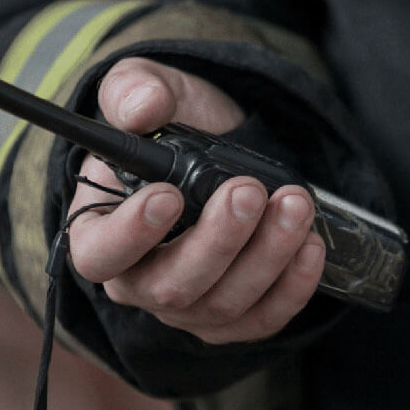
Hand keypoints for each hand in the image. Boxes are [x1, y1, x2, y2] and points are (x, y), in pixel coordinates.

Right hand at [67, 57, 325, 343]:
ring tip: (295, 204)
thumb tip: (142, 107)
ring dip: (266, 256)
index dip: (131, 234)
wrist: (225, 149)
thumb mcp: (150, 91)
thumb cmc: (173, 127)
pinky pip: (263, 318)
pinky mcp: (234, 318)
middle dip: (218, 241)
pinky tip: (310, 244)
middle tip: (248, 191)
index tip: (168, 196)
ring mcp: (188, 306)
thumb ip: (135, 91)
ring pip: (224, 304)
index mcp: (100, 231)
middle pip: (170, 287)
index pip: (99, 254)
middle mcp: (139, 280)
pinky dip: (292, 287)